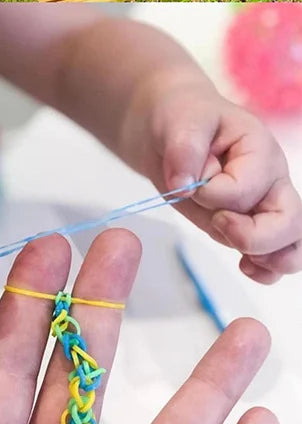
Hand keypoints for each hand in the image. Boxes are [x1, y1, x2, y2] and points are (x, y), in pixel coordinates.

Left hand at [124, 75, 301, 282]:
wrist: (169, 132)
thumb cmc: (181, 121)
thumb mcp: (179, 123)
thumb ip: (184, 150)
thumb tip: (183, 183)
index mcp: (259, 151)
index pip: (247, 189)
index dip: (217, 196)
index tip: (193, 185)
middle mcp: (269, 180)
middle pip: (288, 220)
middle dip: (254, 235)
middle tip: (219, 223)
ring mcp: (260, 206)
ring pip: (289, 241)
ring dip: (271, 258)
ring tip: (247, 263)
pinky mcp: (244, 224)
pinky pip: (270, 253)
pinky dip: (264, 268)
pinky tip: (247, 268)